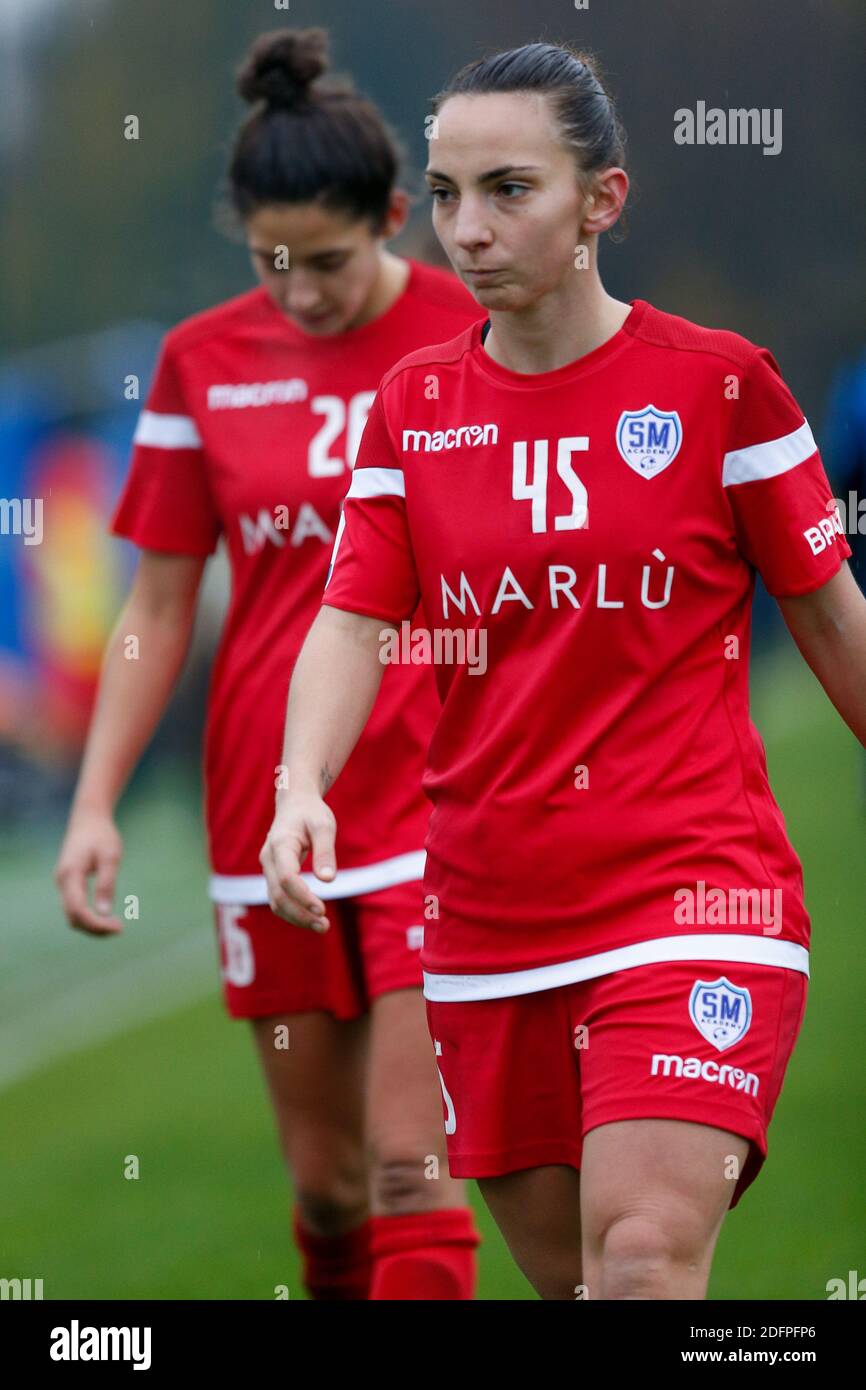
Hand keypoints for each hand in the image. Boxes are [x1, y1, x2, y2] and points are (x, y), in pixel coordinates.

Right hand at [54, 809, 123, 934]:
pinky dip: (88, 916)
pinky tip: (106, 915)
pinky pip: (74, 906)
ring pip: (71, 914)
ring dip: (91, 924)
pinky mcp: (67, 882)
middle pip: (72, 917)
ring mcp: (62, 882)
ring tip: (115, 925)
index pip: (78, 910)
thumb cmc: (102, 835)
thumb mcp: (110, 857)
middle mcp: (61, 881)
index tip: (118, 928)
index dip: (96, 924)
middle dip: (94, 928)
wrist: (88, 818)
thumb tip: (104, 913)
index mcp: (70, 875)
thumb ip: (106, 884)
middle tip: (119, 929)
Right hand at [259, 791, 337, 929]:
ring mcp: (268, 868)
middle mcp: (268, 859)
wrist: (294, 804)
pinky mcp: (273, 875)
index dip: (302, 896)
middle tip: (325, 926)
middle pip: (278, 895)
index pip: (286, 878)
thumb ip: (325, 851)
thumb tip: (328, 880)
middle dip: (300, 914)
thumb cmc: (311, 813)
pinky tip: (312, 918)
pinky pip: (278, 899)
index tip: (322, 909)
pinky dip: (293, 912)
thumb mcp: (324, 825)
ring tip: (322, 927)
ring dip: (296, 917)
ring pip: (275, 901)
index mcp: (280, 844)